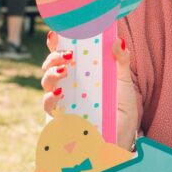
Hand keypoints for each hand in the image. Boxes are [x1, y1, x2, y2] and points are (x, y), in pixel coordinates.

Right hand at [41, 31, 138, 149]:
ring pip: (46, 83)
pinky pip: (48, 108)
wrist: (123, 139)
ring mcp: (63, 102)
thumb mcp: (124, 84)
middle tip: (68, 54)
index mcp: (82, 75)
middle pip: (52, 66)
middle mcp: (69, 86)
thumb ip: (121, 62)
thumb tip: (117, 40)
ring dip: (52, 72)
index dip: (56, 44)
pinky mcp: (60, 119)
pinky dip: (50, 98)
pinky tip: (60, 93)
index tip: (56, 33)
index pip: (65, 56)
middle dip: (54, 56)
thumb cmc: (121, 112)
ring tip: (65, 68)